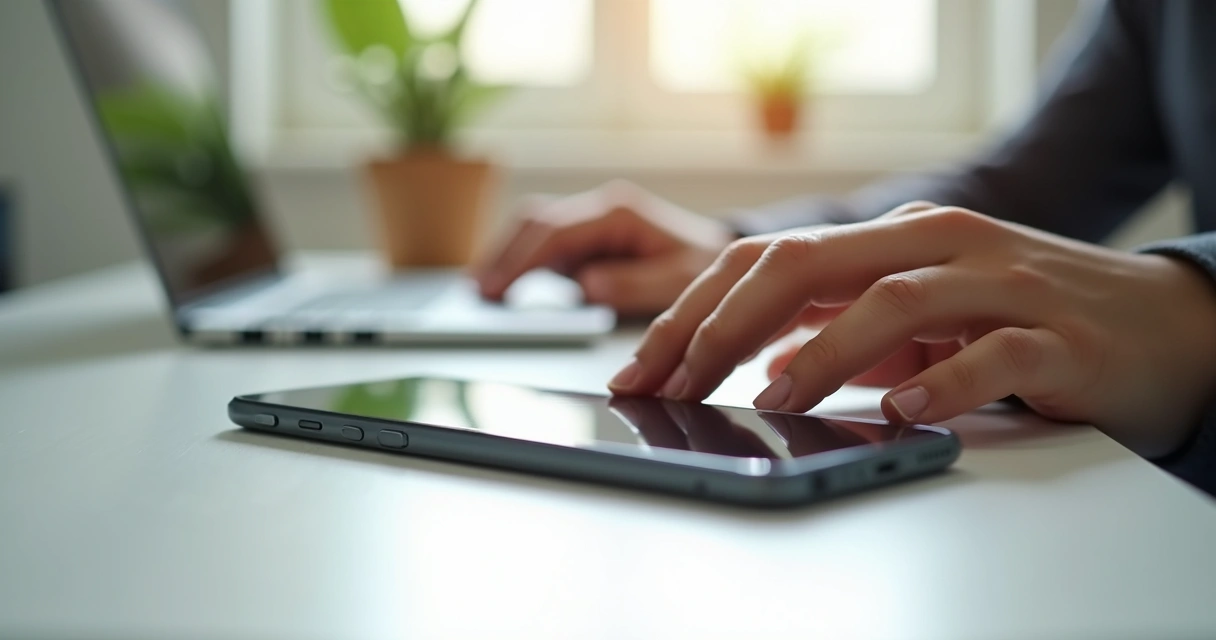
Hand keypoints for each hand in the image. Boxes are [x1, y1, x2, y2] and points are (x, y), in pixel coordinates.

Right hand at [471, 180, 734, 314]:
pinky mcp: (584, 238)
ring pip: (532, 228)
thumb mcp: (679, 280)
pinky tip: (500, 284)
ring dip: (505, 255)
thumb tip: (588, 286)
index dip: (523, 261)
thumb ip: (635, 284)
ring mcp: (589, 221)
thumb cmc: (701, 266)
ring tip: (479, 288)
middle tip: (478, 291)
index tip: (499, 288)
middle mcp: (599, 209)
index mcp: (618, 212)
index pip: (556, 233)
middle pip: (535, 222)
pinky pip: (542, 243)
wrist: (717, 256)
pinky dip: (518, 260)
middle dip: (503, 255)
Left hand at [609, 203, 1215, 457]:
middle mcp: (939, 246)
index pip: (770, 260)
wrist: (1163, 324)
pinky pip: (993, 353)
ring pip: (893, 301)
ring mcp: (1002, 283)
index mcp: (895, 240)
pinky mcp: (1060, 334)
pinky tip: (903, 411)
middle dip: (726, 326)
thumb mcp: (923, 315)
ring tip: (772, 400)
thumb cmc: (1029, 317)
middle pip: (808, 265)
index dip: (697, 311)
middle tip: (676, 385)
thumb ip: (844, 325)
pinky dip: (943, 382)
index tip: (646, 367)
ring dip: (821, 354)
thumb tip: (761, 360)